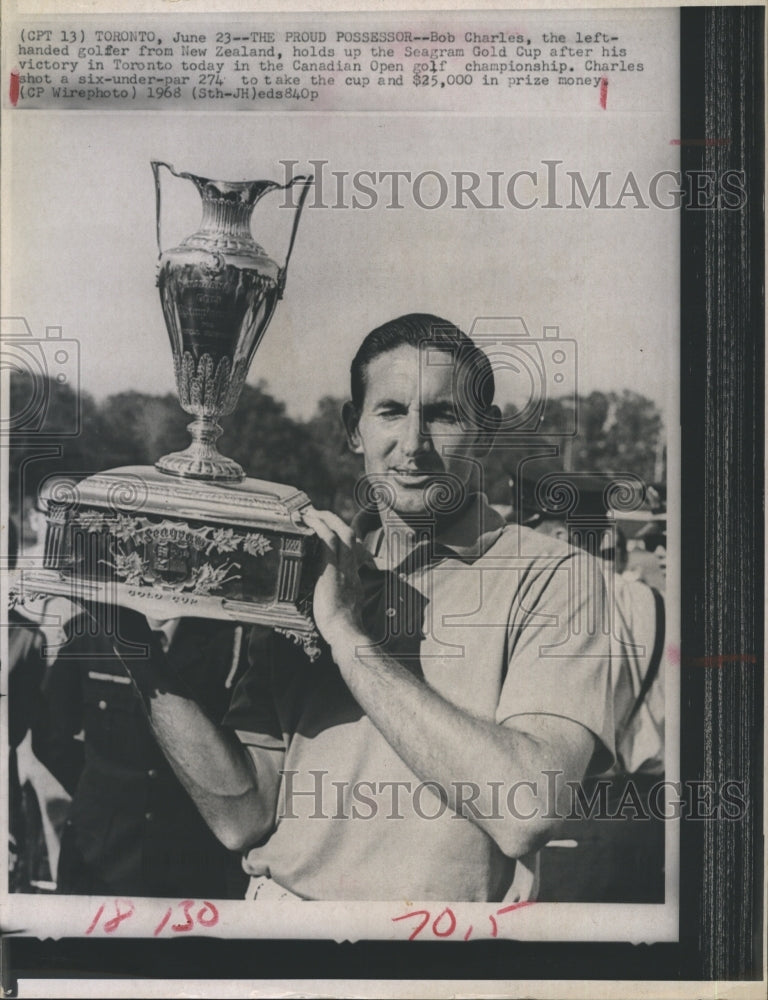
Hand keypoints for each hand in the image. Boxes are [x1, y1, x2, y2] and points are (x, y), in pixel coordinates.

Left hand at [301, 507, 371, 645]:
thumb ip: (339, 596)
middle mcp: (350, 568)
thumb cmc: (341, 626)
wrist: (344, 631)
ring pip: (341, 533)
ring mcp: (343, 568)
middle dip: (334, 520)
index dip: (342, 535)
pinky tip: (308, 523)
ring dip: (325, 519)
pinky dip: (320, 528)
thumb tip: (328, 595)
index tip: (329, 529)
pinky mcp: (331, 570)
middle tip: (317, 513)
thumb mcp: (343, 607)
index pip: (353, 549)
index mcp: (353, 577)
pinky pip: (329, 542)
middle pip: (349, 534)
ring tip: (310, 513)